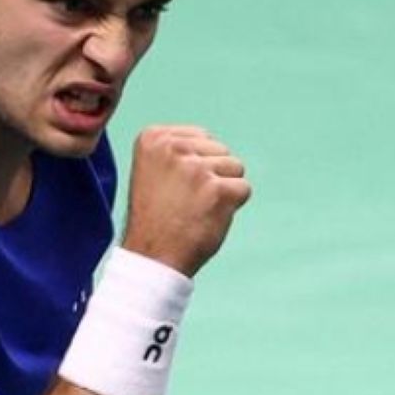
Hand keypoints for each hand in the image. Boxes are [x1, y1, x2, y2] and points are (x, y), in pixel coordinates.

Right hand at [120, 126, 250, 276]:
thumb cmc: (157, 216)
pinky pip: (243, 188)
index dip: (193, 165)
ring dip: (222, 190)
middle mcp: (172, 147)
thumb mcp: (154, 169)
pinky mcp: (217, 190)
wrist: (151, 256)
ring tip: (195, 208)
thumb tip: (213, 144)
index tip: (172, 186)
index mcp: (153, 137)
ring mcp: (195, 168)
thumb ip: (179, 149)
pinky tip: (208, 217)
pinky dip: (232, 206)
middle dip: (211, 175)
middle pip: (219, 149)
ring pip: (235, 166)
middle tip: (184, 201)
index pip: (200, 137)